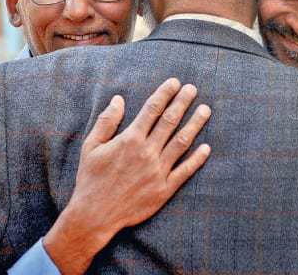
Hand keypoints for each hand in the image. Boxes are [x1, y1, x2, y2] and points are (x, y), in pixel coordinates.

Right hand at [43, 78, 211, 273]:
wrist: (95, 215)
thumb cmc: (90, 179)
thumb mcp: (91, 146)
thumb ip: (106, 121)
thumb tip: (118, 99)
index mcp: (130, 139)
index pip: (152, 109)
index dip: (165, 93)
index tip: (175, 82)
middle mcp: (147, 152)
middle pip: (170, 121)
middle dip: (183, 102)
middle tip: (193, 89)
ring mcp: (158, 171)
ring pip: (182, 142)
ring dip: (195, 124)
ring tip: (205, 110)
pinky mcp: (164, 189)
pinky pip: (185, 171)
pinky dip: (197, 159)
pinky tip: (207, 148)